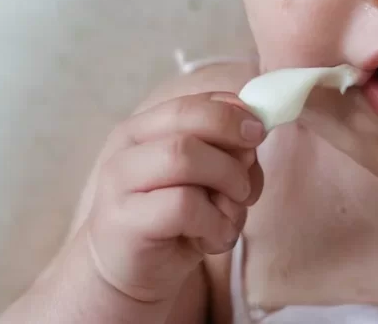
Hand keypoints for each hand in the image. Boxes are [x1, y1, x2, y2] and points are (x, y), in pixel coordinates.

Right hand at [81, 92, 265, 303]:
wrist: (134, 274)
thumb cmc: (177, 220)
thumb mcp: (208, 177)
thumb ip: (228, 148)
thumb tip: (255, 129)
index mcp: (145, 127)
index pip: (193, 102)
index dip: (233, 113)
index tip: (259, 134)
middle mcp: (127, 148)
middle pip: (190, 124)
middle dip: (232, 152)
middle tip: (246, 185)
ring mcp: (119, 182)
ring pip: (185, 158)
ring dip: (227, 186)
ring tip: (230, 214)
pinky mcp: (123, 221)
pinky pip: (185, 206)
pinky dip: (215, 223)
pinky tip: (213, 239)